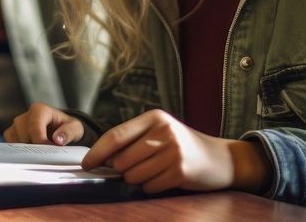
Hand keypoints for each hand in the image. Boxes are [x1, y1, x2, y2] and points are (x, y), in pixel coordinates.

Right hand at [3, 102, 88, 145]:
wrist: (59, 129)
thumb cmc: (67, 127)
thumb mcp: (75, 128)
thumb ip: (69, 132)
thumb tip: (57, 139)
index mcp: (39, 110)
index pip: (35, 128)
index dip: (42, 142)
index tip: (50, 150)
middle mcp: (25, 116)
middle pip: (24, 136)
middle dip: (36, 148)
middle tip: (47, 152)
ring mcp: (16, 125)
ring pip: (16, 142)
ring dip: (28, 150)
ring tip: (41, 151)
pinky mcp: (12, 134)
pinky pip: (11, 146)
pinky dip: (20, 152)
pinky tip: (32, 152)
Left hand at [81, 109, 270, 193]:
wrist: (219, 158)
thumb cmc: (183, 145)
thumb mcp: (160, 131)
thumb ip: (134, 139)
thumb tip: (102, 158)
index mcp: (154, 117)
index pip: (116, 136)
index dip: (97, 152)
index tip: (86, 164)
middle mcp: (163, 131)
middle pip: (122, 160)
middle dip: (122, 170)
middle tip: (136, 168)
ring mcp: (173, 151)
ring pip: (133, 176)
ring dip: (137, 180)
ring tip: (154, 171)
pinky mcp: (180, 171)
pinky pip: (149, 187)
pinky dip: (151, 187)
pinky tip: (164, 179)